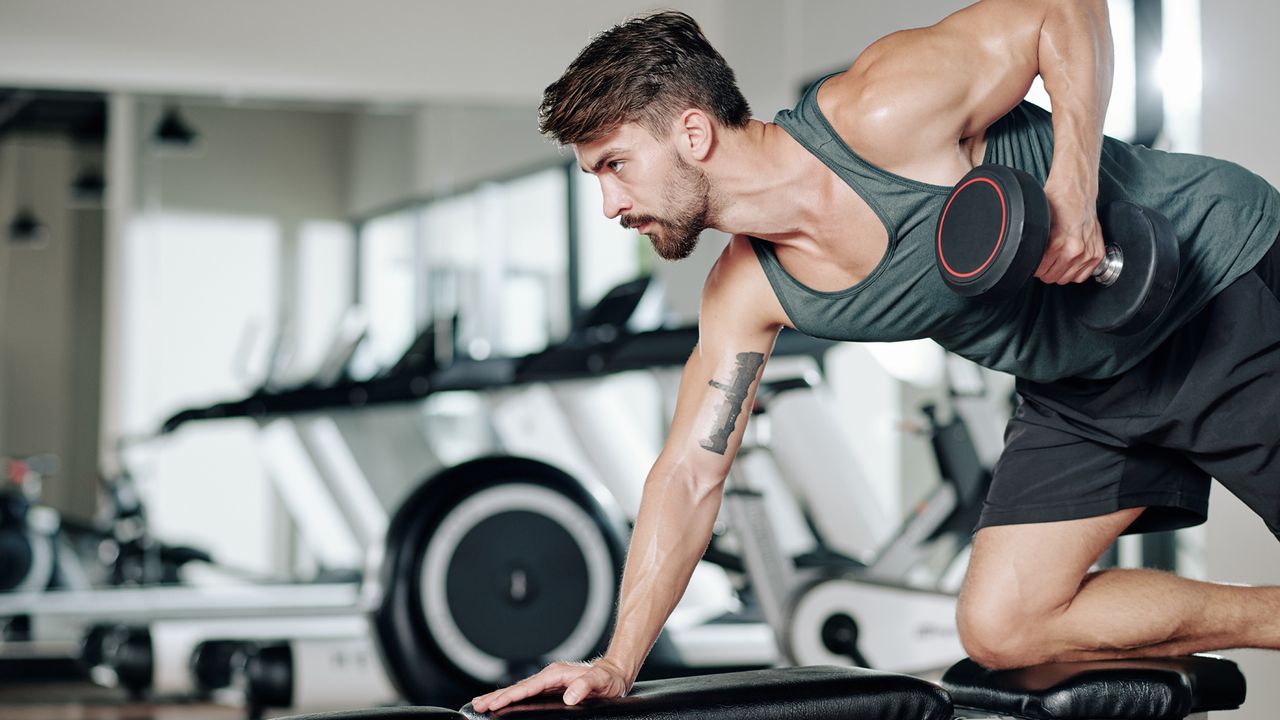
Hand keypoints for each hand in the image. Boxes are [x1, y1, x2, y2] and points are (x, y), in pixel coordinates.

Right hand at [469, 657, 631, 712]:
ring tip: (482, 703)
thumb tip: (570, 695)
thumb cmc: (608, 679)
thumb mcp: (600, 682)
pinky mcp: (551, 688)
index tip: (494, 703)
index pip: (527, 687)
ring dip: (500, 697)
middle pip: (518, 688)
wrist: (615, 674)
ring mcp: (549, 682)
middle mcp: (549, 677)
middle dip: (496, 696)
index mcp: (556, 674)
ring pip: (520, 690)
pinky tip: (505, 704)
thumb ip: (585, 686)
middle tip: (476, 704)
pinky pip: (527, 693)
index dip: (509, 696)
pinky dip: (513, 698)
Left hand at [1036, 181, 1104, 284]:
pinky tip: (1068, 264)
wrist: (1076, 191)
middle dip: (1045, 271)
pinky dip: (1074, 272)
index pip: (1040, 271)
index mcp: (1058, 244)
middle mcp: (1075, 251)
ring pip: (1066, 279)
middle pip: (1052, 277)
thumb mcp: (1040, 223)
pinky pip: (1082, 276)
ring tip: (1056, 261)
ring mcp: (1088, 253)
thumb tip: (1027, 257)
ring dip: (1059, 272)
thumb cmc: (1058, 203)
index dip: (1034, 268)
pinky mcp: (1097, 254)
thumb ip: (1036, 243)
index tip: (1034, 263)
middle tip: (1044, 262)